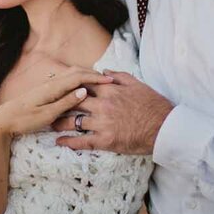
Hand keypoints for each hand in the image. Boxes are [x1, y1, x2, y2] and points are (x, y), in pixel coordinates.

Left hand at [0, 68, 112, 137]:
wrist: (3, 120)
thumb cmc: (24, 119)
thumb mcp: (47, 114)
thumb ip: (66, 102)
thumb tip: (84, 91)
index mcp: (53, 87)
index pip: (79, 77)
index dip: (95, 78)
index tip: (110, 81)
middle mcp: (51, 83)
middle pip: (76, 72)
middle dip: (93, 74)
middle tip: (109, 80)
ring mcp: (48, 86)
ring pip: (71, 76)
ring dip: (86, 77)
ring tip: (99, 83)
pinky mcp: (45, 91)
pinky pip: (66, 82)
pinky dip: (78, 81)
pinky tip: (82, 88)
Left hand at [52, 70, 172, 154]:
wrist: (164, 127)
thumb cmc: (153, 105)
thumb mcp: (137, 84)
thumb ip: (119, 76)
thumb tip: (104, 71)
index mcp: (110, 90)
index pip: (84, 84)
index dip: (70, 86)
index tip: (60, 87)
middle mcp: (103, 105)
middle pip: (74, 101)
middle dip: (60, 103)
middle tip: (49, 105)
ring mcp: (103, 123)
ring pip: (74, 121)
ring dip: (60, 122)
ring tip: (50, 123)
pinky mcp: (106, 140)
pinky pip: (83, 141)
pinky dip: (69, 142)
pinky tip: (59, 142)